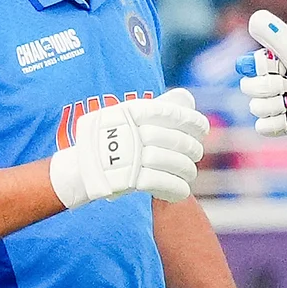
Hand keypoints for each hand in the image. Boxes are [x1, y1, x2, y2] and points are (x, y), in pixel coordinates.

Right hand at [49, 88, 208, 208]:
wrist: (83, 167)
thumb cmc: (114, 138)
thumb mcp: (130, 115)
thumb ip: (159, 106)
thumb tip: (187, 97)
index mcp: (133, 113)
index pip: (171, 113)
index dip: (192, 121)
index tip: (203, 128)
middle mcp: (132, 132)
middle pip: (176, 141)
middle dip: (193, 148)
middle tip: (197, 152)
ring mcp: (131, 156)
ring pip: (173, 163)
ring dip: (187, 170)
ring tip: (190, 172)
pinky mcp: (130, 179)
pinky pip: (163, 183)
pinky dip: (177, 188)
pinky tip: (182, 190)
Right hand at [235, 10, 286, 135]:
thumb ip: (278, 36)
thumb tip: (255, 17)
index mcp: (274, 59)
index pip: (247, 64)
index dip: (260, 69)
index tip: (280, 68)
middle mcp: (271, 79)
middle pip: (248, 87)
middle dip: (274, 88)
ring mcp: (275, 101)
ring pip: (256, 107)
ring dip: (281, 106)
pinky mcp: (281, 123)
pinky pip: (263, 127)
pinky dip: (280, 123)